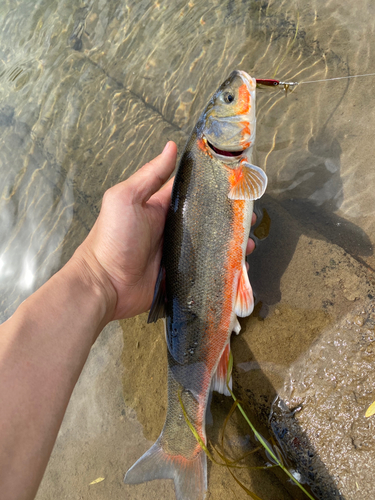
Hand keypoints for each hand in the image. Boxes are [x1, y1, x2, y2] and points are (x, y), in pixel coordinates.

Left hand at [76, 141, 256, 321]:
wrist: (104, 285)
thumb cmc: (111, 238)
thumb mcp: (125, 199)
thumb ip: (149, 176)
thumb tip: (171, 147)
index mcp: (162, 208)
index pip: (193, 193)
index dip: (214, 187)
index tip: (238, 183)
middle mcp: (173, 230)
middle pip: (208, 221)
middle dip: (230, 218)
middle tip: (250, 216)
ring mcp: (179, 254)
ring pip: (212, 246)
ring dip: (231, 243)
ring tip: (249, 241)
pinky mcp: (182, 276)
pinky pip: (207, 270)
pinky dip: (224, 267)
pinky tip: (240, 265)